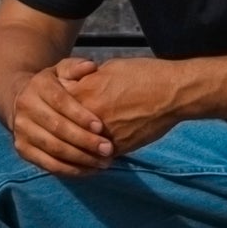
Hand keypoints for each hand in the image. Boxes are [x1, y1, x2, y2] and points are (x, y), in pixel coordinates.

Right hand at [10, 57, 114, 176]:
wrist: (21, 100)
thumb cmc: (53, 86)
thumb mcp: (61, 71)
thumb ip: (76, 67)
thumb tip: (91, 66)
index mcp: (37, 86)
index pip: (60, 102)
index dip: (80, 115)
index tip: (101, 127)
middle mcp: (25, 108)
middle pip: (57, 128)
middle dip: (85, 140)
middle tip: (108, 149)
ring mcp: (22, 131)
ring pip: (54, 149)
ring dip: (81, 158)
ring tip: (104, 162)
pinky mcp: (22, 149)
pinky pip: (48, 164)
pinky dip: (70, 170)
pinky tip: (90, 170)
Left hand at [62, 57, 191, 156]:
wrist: (172, 93)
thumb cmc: (142, 75)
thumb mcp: (108, 69)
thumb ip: (86, 80)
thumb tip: (75, 86)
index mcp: (83, 93)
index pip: (55, 106)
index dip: (55, 109)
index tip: (54, 111)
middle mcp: (88, 117)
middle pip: (63, 130)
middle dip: (61, 132)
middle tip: (60, 135)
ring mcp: (102, 135)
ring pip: (78, 148)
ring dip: (74, 150)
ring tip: (72, 151)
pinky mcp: (118, 148)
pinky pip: (97, 157)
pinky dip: (93, 158)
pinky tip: (92, 157)